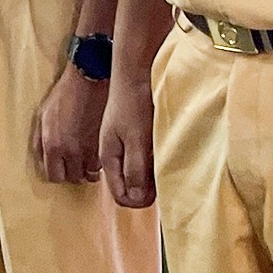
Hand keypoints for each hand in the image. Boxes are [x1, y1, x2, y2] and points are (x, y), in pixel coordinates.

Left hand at [30, 65, 106, 186]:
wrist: (88, 81)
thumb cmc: (64, 95)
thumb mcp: (41, 115)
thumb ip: (39, 141)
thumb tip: (41, 160)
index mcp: (53, 145)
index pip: (54, 177)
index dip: (57, 173)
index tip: (60, 168)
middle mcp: (71, 152)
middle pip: (73, 178)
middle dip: (72, 172)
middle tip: (73, 162)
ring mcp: (90, 150)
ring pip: (90, 175)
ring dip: (87, 170)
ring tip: (86, 160)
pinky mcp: (105, 145)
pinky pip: (102, 166)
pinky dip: (99, 164)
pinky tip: (96, 154)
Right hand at [100, 73, 156, 208]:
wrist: (134, 72)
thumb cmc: (135, 104)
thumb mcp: (137, 140)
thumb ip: (136, 169)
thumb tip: (137, 199)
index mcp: (109, 159)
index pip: (122, 196)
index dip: (140, 200)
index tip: (158, 190)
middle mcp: (113, 156)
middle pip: (130, 188)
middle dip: (147, 189)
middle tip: (163, 173)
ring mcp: (122, 146)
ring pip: (137, 175)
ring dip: (151, 175)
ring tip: (163, 159)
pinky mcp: (132, 137)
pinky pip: (142, 161)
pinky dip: (152, 161)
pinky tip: (160, 149)